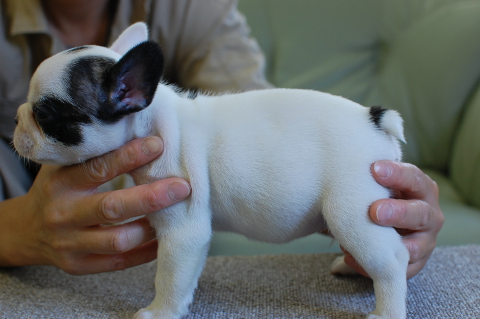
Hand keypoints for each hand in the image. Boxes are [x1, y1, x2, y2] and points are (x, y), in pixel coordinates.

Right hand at [0, 136, 190, 274]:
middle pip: (112, 208)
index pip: (98, 168)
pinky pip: (119, 262)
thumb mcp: (65, 166)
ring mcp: (70, 244)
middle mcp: (63, 214)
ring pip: (118, 240)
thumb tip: (141, 133)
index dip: (129, 157)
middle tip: (183, 187)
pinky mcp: (79, 266)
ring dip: (151, 227)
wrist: (25, 230)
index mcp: (61, 183)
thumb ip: (95, 154)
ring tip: (177, 213)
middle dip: (151, 198)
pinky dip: (146, 251)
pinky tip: (164, 237)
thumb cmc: (57, 189)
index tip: (158, 145)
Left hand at [343, 160, 443, 278]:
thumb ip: (368, 179)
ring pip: (415, 246)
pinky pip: (401, 268)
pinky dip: (378, 265)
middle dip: (397, 213)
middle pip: (420, 213)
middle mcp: (429, 212)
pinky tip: (353, 259)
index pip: (413, 177)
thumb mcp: (379, 184)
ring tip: (364, 243)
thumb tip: (340, 171)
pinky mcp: (417, 261)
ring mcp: (426, 239)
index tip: (375, 169)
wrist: (391, 221)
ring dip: (391, 246)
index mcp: (421, 188)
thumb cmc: (381, 195)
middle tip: (374, 211)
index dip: (396, 174)